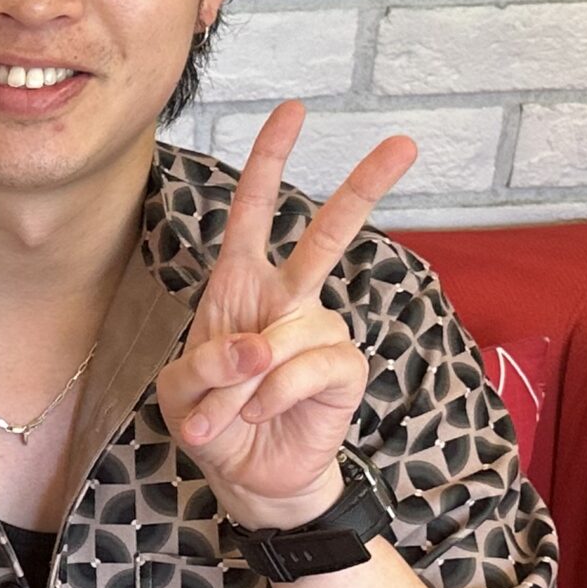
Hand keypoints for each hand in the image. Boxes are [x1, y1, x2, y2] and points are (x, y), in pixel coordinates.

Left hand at [156, 102, 414, 528]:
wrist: (245, 476)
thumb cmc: (211, 421)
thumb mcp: (180, 391)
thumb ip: (207, 365)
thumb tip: (260, 347)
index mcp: (240, 285)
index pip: (253, 212)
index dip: (269, 162)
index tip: (293, 110)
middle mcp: (287, 299)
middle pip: (327, 235)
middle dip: (364, 189)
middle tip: (406, 143)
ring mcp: (320, 332)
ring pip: (288, 333)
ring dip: (246, 380)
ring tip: (229, 413)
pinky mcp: (344, 371)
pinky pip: (310, 367)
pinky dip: (275, 394)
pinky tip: (262, 413)